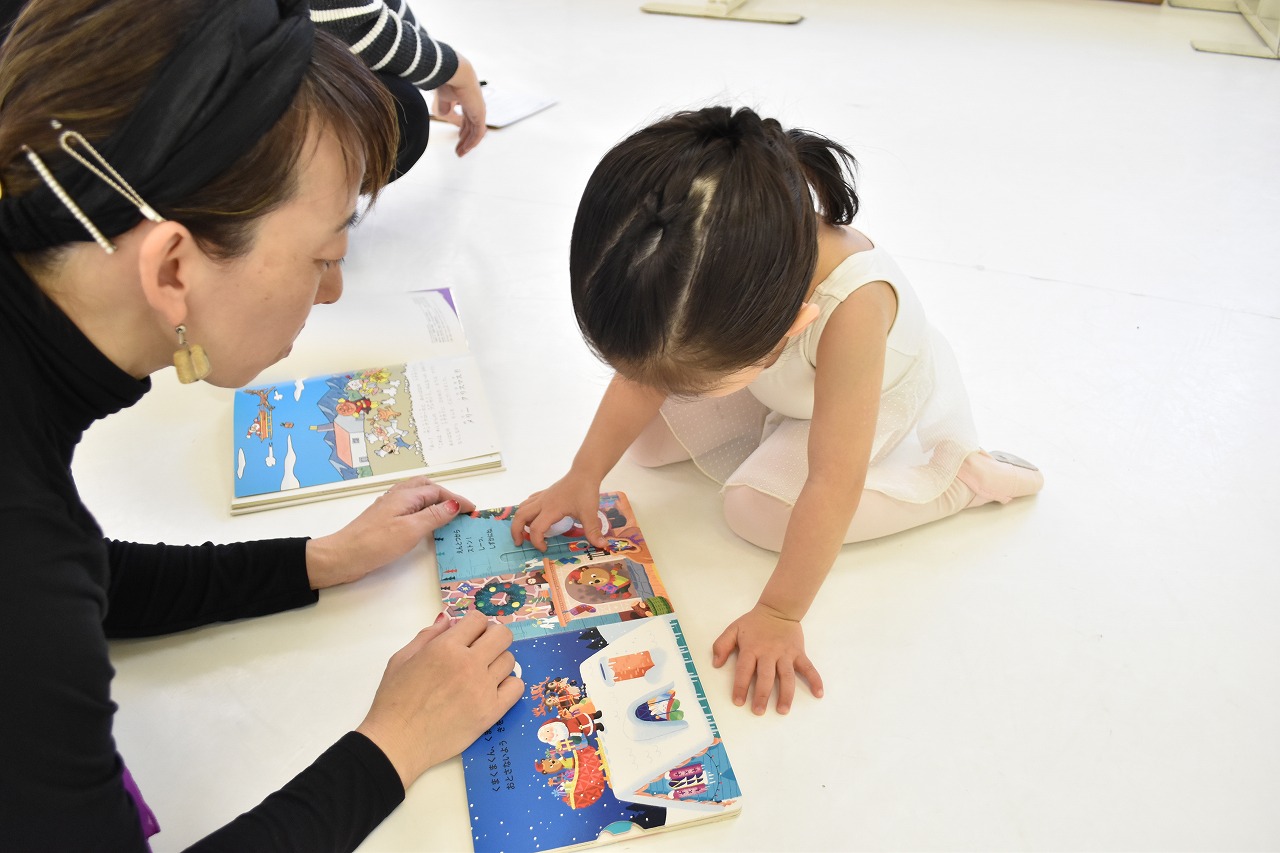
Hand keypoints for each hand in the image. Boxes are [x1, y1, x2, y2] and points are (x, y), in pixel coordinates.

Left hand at [306, 477, 475, 588]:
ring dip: (435, 500)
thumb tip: (454, 504)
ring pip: (417, 496)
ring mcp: (389, 507)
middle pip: (427, 487)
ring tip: (448, 512)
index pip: (438, 491)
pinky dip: (424, 509)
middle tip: (461, 509)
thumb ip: (434, 516)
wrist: (343, 556)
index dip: (457, 499)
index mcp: (405, 496)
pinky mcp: (384, 519)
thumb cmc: (376, 543)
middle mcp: (397, 496)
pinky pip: (410, 506)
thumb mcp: (410, 530)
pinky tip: (425, 521)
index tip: (473, 510)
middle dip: (446, 495)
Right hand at [358, 610, 523, 787]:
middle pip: (502, 635)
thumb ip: (427, 635)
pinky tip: (492, 690)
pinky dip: (508, 685)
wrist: (396, 742)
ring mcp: (483, 688)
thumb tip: (448, 619)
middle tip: (480, 651)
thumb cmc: (393, 700)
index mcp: (445, 647)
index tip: (467, 637)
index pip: (478, 620)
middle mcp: (468, 664)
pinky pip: (516, 687)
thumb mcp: (402, 658)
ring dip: (497, 662)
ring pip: (509, 660)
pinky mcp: (491, 712)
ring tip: (482, 674)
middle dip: (492, 638)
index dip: (473, 626)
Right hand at [432, 54, 486, 155]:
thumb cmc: (446, 81)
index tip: (458, 139)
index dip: (463, 130)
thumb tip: (444, 114)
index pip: (468, 119)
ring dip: (468, 144)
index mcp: (467, 100)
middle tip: (459, 151)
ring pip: (475, 132)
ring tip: (460, 153)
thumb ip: (445, 107)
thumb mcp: (443, 99)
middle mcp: (474, 106)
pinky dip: (472, 142)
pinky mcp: (480, 114)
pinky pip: (478, 133)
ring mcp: (479, 110)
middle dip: (465, 140)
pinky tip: (466, 148)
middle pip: (471, 127)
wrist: (453, 73)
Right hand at [511, 472, 606, 550]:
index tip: (545, 549)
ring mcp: (543, 497)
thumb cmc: (586, 491)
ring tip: (525, 532)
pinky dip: (526, 511)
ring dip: (519, 521)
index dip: (537, 542)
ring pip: (522, 508)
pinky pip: (529, 502)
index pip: (536, 529)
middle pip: (520, 516)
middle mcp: (542, 503)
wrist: (585, 472)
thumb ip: (593, 531)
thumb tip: (601, 545)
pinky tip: (534, 517)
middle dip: (516, 531)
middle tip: (519, 543)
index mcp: (551, 510)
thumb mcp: (590, 513)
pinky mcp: (545, 493)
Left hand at [711, 603, 823, 714]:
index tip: (738, 702)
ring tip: (782, 710)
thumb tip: (716, 664)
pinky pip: (808, 667)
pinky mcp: (799, 653)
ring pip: (786, 676)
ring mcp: (786, 654)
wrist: (778, 609)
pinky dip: (815, 680)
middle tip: (759, 711)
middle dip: (762, 695)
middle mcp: (769, 653)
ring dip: (785, 694)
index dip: (740, 686)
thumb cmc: (754, 623)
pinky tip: (818, 693)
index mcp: (752, 649)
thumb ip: (721, 645)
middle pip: (765, 677)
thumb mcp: (733, 629)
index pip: (744, 670)